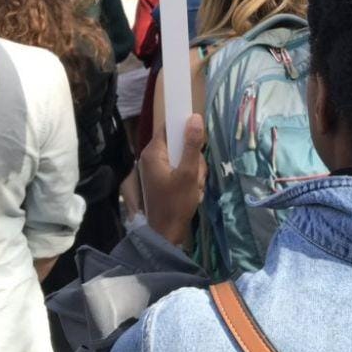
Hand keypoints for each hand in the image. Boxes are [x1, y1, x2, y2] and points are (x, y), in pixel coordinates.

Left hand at [140, 114, 206, 246]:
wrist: (167, 234)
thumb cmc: (176, 203)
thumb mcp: (188, 173)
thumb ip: (192, 145)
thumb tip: (195, 117)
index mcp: (153, 153)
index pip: (169, 126)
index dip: (185, 128)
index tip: (198, 139)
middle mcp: (152, 158)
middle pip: (180, 144)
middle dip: (194, 158)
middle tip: (196, 174)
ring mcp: (158, 169)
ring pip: (185, 158)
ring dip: (195, 171)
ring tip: (194, 187)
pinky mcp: (164, 179)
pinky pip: (182, 170)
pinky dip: (190, 179)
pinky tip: (192, 192)